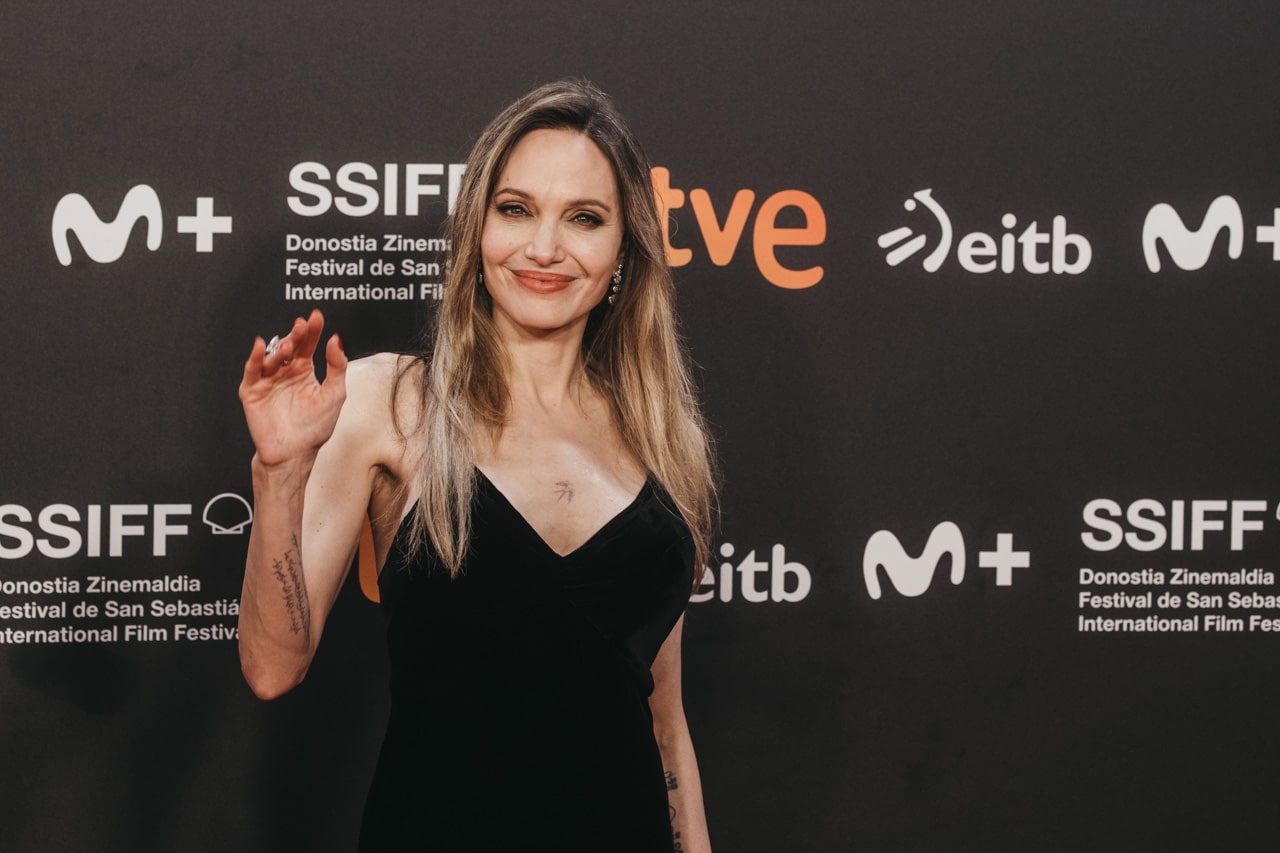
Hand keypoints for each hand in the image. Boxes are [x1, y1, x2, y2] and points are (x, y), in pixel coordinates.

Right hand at [238, 309, 347, 466]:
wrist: (295, 454)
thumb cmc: (315, 427)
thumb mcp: (335, 394)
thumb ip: (337, 367)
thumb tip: (337, 340)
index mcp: (305, 371)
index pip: (308, 344)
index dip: (312, 330)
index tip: (316, 317)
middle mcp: (286, 372)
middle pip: (289, 346)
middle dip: (295, 335)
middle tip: (302, 326)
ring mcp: (268, 380)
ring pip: (272, 357)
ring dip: (280, 348)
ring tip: (290, 345)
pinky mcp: (252, 391)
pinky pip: (252, 371)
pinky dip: (256, 358)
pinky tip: (262, 347)